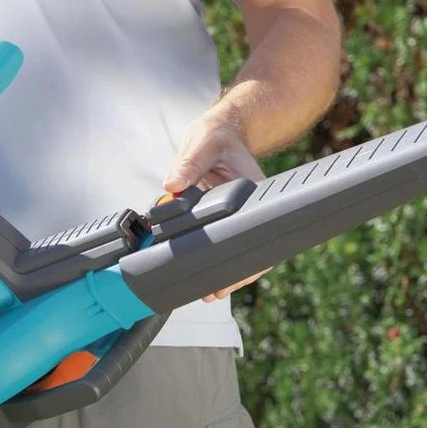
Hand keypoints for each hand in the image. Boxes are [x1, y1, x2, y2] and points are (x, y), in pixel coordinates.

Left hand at [163, 112, 269, 301]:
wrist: (218, 133)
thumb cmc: (217, 135)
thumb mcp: (204, 142)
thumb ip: (188, 164)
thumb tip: (171, 185)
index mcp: (250, 190)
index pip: (255, 228)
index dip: (251, 255)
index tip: (236, 270)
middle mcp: (244, 207)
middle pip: (246, 247)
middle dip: (235, 274)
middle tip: (216, 293)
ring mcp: (231, 215)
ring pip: (232, 248)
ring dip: (222, 271)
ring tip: (210, 294)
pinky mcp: (217, 217)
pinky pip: (216, 240)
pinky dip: (209, 256)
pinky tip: (201, 276)